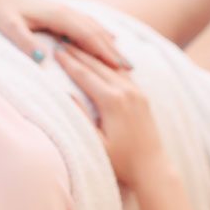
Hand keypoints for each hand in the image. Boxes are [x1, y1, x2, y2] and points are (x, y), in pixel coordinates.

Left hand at [0, 0, 129, 68]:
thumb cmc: (0, 11)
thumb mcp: (9, 27)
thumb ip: (24, 42)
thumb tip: (40, 59)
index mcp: (57, 16)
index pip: (88, 36)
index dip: (104, 52)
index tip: (119, 68)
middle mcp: (66, 11)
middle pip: (96, 33)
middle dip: (113, 51)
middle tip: (130, 70)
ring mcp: (65, 10)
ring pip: (94, 28)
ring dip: (110, 44)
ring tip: (124, 61)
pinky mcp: (61, 12)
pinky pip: (88, 24)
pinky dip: (102, 33)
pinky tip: (110, 39)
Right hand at [54, 44, 166, 185]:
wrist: (152, 168)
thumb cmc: (121, 161)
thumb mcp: (96, 142)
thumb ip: (81, 116)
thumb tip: (66, 94)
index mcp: (112, 102)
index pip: (86, 76)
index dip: (70, 63)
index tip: (57, 50)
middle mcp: (126, 92)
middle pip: (98, 66)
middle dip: (80, 53)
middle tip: (63, 40)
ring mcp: (137, 93)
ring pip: (111, 67)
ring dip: (94, 55)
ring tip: (79, 45)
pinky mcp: (143, 97)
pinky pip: (123, 74)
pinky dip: (109, 64)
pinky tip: (101, 59)